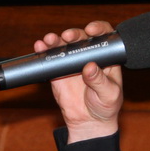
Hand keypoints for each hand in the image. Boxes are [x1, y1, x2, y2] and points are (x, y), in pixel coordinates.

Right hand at [34, 21, 123, 142]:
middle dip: (74, 34)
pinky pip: (51, 59)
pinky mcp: (58, 71)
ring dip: (56, 39)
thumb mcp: (109, 95)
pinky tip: (40, 47)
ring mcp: (72, 62)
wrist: (88, 122)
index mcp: (105, 57)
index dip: (98, 28)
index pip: (103, 36)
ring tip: (50, 40)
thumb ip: (100, 81)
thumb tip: (90, 67)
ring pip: (63, 45)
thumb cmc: (105, 106)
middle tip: (69, 37)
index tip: (92, 30)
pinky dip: (44, 51)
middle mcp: (88, 55)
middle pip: (80, 37)